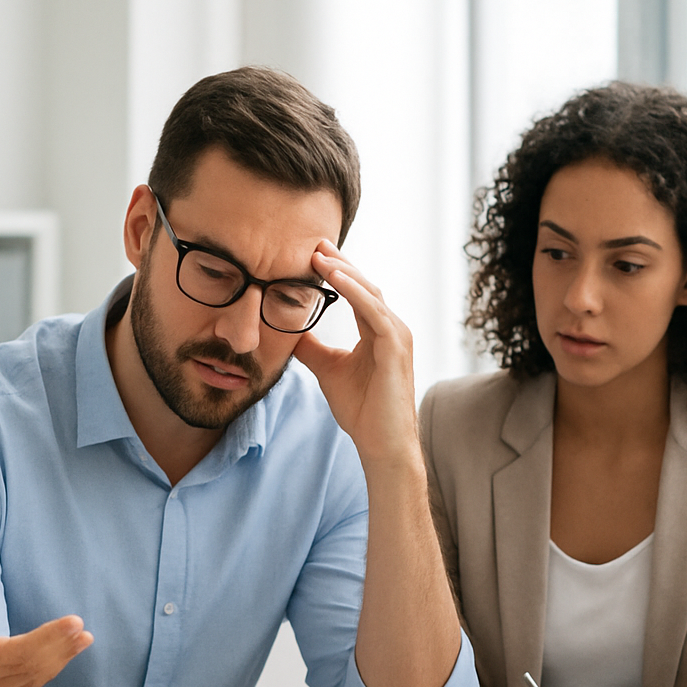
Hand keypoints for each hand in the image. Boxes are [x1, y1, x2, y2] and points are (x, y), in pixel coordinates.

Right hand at [0, 573, 92, 686]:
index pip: (19, 650)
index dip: (50, 637)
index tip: (74, 621)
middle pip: (33, 666)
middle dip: (61, 647)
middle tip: (84, 629)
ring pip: (31, 680)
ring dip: (59, 661)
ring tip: (83, 641)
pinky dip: (44, 674)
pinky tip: (58, 661)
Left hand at [292, 241, 419, 467]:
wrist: (381, 445)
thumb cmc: (362, 411)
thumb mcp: (328, 370)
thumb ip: (312, 347)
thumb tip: (289, 330)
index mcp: (378, 332)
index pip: (357, 293)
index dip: (336, 271)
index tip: (311, 253)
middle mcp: (392, 329)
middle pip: (364, 285)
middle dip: (339, 262)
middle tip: (314, 241)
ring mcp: (397, 336)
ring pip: (369, 293)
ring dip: (343, 271)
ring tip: (317, 253)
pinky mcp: (395, 347)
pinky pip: (372, 310)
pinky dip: (353, 291)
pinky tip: (333, 276)